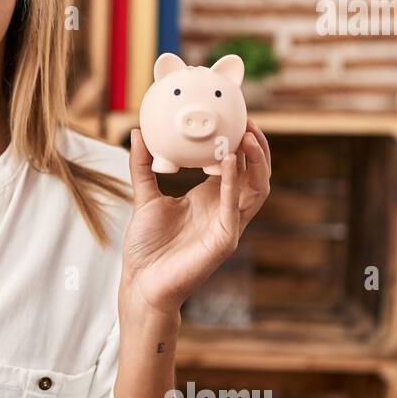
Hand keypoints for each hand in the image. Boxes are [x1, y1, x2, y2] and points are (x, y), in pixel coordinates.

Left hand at [119, 119, 270, 320]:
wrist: (141, 283)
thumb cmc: (146, 247)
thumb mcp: (144, 197)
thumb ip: (143, 166)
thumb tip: (138, 132)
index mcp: (211, 198)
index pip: (237, 164)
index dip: (241, 140)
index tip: (234, 114)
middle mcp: (225, 210)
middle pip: (256, 174)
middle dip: (257, 146)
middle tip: (247, 120)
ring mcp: (228, 226)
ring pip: (257, 190)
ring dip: (255, 162)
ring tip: (246, 136)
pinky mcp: (224, 242)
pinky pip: (234, 209)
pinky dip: (233, 184)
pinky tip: (227, 162)